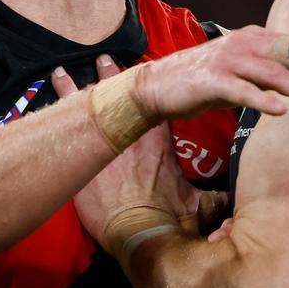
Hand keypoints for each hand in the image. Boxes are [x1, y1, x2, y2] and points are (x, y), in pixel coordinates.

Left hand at [52, 56, 199, 247]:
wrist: (140, 230)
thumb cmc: (168, 216)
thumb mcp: (197, 203)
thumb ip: (216, 198)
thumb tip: (234, 200)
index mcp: (157, 139)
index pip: (152, 103)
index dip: (146, 86)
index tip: (141, 70)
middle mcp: (129, 133)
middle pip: (118, 96)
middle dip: (110, 76)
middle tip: (101, 57)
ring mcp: (103, 142)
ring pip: (89, 103)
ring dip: (76, 87)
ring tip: (62, 71)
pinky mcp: (80, 158)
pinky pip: (66, 123)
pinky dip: (59, 103)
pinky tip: (54, 83)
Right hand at [134, 25, 288, 120]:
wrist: (159, 85)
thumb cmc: (206, 81)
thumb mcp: (244, 73)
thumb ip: (271, 73)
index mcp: (255, 38)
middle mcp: (244, 43)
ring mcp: (227, 60)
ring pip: (271, 73)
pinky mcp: (211, 80)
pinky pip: (242, 90)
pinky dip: (262, 100)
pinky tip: (280, 111)